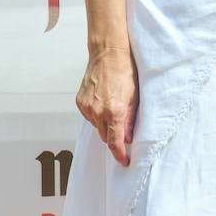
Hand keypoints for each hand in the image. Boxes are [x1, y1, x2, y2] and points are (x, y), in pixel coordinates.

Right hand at [76, 46, 138, 166]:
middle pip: (105, 136)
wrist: (108, 53)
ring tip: (113, 107)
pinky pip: (89, 116)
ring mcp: (87, 107)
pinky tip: (104, 102)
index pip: (115, 142)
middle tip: (123, 128)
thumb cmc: (126, 72)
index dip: (120, 155)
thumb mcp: (135, 96)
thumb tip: (127, 138)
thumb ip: (131, 119)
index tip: (125, 162)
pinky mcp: (80, 102)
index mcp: (114, 110)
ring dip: (105, 124)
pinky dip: (97, 115)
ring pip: (97, 126)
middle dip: (114, 136)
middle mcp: (98, 111)